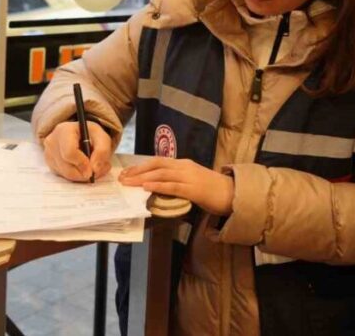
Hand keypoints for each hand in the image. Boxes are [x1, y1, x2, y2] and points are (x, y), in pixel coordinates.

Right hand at [42, 120, 113, 182]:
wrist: (81, 134)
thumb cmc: (90, 135)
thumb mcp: (102, 137)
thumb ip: (102, 151)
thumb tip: (95, 169)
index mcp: (64, 131)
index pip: (69, 152)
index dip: (82, 164)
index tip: (92, 170)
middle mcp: (52, 142)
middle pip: (66, 167)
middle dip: (84, 173)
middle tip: (97, 171)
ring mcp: (48, 154)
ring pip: (65, 175)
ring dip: (82, 176)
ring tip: (93, 167)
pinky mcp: (50, 164)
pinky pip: (64, 176)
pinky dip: (76, 176)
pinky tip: (83, 168)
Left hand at [118, 157, 234, 215]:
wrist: (233, 193)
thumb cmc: (212, 189)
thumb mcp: (191, 181)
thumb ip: (176, 181)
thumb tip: (156, 187)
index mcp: (183, 164)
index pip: (157, 161)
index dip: (140, 166)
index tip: (126, 172)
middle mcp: (184, 166)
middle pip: (156, 165)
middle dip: (137, 171)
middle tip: (121, 178)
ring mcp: (189, 176)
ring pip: (161, 174)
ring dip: (142, 178)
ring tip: (128, 183)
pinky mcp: (193, 189)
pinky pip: (172, 186)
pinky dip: (157, 185)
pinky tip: (146, 187)